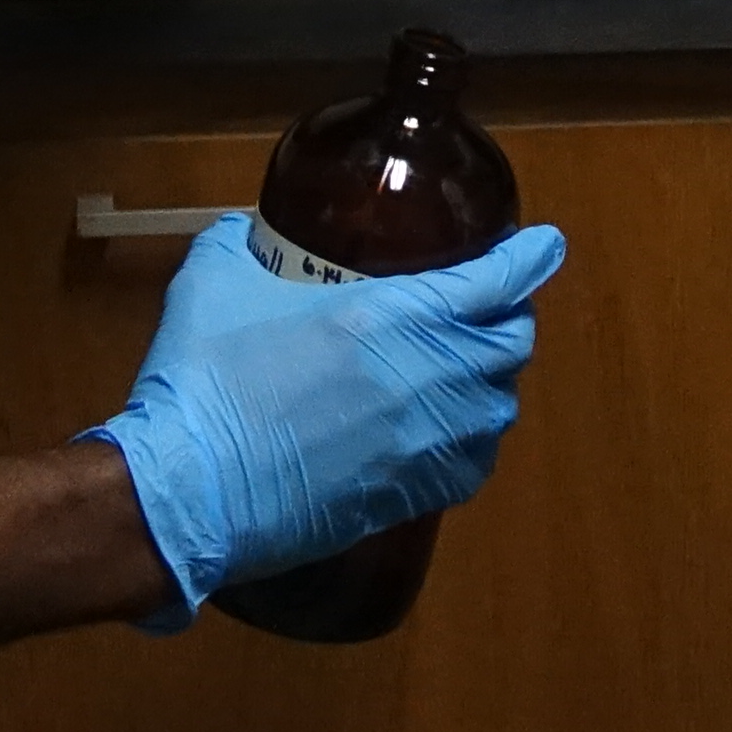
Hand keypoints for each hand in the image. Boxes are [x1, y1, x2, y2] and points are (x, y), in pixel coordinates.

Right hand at [83, 218, 568, 618]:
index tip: (546, 245)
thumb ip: (239, 243)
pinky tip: (451, 432)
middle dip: (512, 318)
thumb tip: (248, 233)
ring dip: (493, 381)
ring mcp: (421, 445)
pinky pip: (473, 466)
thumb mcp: (213, 281)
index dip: (529, 258)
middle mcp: (425, 379)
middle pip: (510, 345)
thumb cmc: (202, 381)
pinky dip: (475, 441)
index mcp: (387, 317)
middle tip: (491, 305)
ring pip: (498, 408)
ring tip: (469, 367)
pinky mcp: (407, 498)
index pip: (492, 281)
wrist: (184, 492)